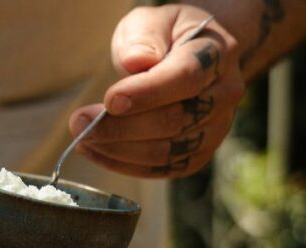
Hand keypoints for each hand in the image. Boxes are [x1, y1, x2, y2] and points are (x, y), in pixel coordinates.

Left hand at [69, 4, 243, 178]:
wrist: (194, 58)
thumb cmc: (167, 37)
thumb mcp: (153, 19)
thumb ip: (144, 36)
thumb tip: (135, 62)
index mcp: (218, 54)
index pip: (185, 77)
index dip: (147, 92)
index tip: (109, 100)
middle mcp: (225, 94)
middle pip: (175, 120)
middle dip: (122, 126)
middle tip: (80, 122)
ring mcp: (216, 129)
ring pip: (167, 151)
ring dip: (119, 149)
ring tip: (83, 137)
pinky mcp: (198, 155)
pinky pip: (162, 169)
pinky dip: (125, 165)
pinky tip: (97, 152)